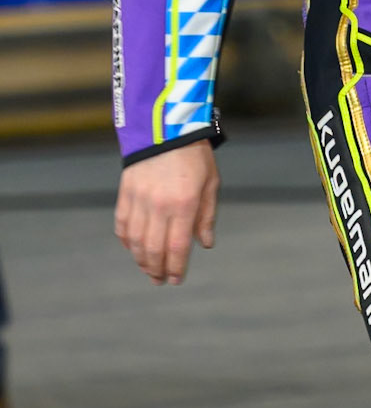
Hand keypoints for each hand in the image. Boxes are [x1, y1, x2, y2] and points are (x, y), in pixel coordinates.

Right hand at [115, 139, 219, 283]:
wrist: (164, 126)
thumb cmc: (194, 155)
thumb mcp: (211, 183)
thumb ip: (206, 216)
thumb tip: (204, 244)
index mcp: (183, 204)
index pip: (177, 247)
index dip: (175, 268)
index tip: (175, 279)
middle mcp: (159, 205)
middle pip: (154, 249)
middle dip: (157, 269)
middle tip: (160, 280)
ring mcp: (139, 199)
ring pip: (135, 241)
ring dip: (141, 259)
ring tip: (147, 269)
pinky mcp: (125, 192)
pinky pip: (123, 224)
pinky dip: (126, 240)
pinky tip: (132, 248)